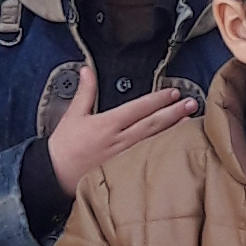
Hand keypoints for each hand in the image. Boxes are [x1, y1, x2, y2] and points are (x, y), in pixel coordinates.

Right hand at [47, 62, 196, 194]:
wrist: (54, 177)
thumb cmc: (64, 147)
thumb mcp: (73, 115)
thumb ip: (85, 91)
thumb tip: (87, 69)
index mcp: (108, 124)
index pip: (139, 108)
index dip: (158, 99)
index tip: (174, 92)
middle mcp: (119, 140)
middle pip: (152, 124)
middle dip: (174, 112)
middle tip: (192, 103)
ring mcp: (124, 158)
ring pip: (154, 141)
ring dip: (173, 130)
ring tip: (190, 121)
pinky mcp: (125, 172)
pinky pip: (148, 159)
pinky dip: (163, 150)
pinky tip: (175, 146)